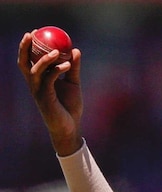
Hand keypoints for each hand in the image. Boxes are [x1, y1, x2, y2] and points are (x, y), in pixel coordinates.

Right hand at [17, 30, 83, 155]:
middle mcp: (34, 84)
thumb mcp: (73, 83)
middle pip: (23, 62)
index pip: (29, 59)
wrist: (70, 127)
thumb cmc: (69, 106)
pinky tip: (67, 64)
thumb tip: (76, 50)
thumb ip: (73, 67)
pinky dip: (57, 70)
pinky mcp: (45, 98)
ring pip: (35, 70)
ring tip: (58, 50)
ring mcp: (38, 91)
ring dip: (45, 58)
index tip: (35, 31)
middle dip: (25, 47)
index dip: (28, 45)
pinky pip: (49, 80)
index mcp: (38, 79)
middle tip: (32, 33)